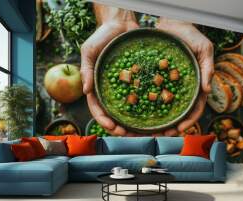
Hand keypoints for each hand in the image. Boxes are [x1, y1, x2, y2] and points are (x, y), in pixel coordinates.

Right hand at [81, 4, 139, 135]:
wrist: (121, 24)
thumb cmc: (102, 37)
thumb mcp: (89, 51)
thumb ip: (86, 69)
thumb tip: (85, 91)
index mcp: (97, 87)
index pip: (98, 108)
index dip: (104, 120)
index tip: (113, 127)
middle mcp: (112, 90)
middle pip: (115, 114)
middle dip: (121, 127)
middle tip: (131, 134)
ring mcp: (127, 86)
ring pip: (131, 109)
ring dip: (136, 123)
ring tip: (145, 132)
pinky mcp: (139, 81)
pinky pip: (144, 95)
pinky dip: (149, 106)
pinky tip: (157, 114)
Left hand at [155, 18, 213, 133]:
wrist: (168, 24)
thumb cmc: (189, 35)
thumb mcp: (203, 48)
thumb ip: (207, 67)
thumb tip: (208, 90)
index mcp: (195, 85)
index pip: (194, 108)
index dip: (188, 120)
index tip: (179, 130)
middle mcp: (180, 89)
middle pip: (177, 113)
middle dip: (169, 126)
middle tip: (159, 136)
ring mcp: (166, 85)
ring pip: (162, 108)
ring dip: (156, 121)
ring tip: (146, 131)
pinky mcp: (153, 80)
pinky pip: (148, 95)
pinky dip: (144, 105)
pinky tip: (136, 113)